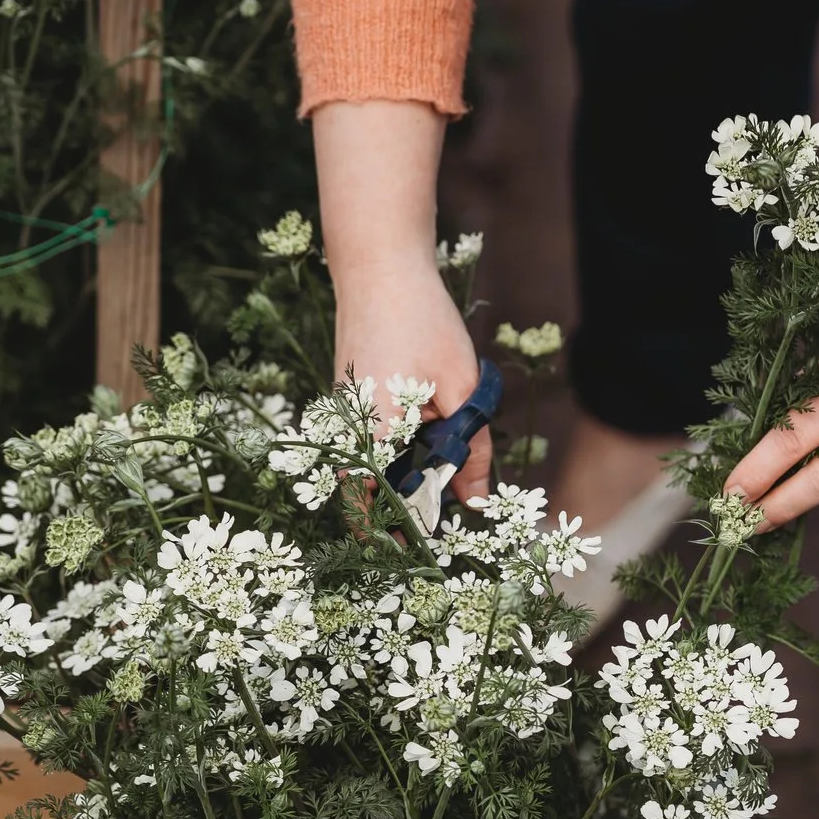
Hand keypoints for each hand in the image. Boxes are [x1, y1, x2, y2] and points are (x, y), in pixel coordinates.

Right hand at [312, 99, 490, 503]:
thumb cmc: (420, 320)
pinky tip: (424, 444)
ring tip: (436, 488)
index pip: (368, 509)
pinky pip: (366, 443)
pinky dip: (392, 454)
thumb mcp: (460, 387)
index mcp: (367, 432)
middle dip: (399, 513)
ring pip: (365, 469)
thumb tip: (478, 503)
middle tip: (436, 529)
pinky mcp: (348, 400)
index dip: (393, 538)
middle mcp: (343, 429)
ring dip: (397, 481)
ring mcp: (341, 414)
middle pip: (365, 494)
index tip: (421, 555)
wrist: (377, 264)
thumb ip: (469, 448)